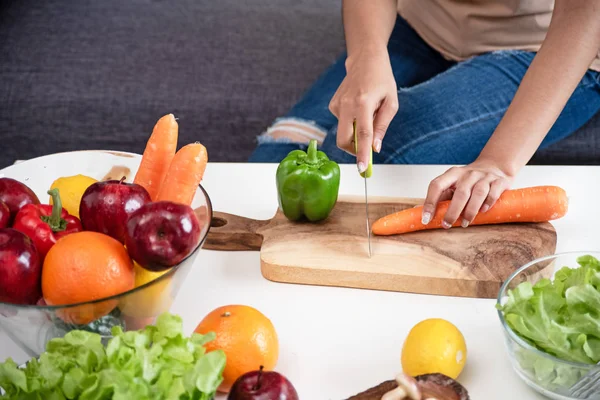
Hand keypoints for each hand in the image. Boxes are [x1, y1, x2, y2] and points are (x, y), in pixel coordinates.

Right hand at [328, 48, 397, 171]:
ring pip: (343, 132)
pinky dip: (351, 122)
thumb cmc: (382, 79)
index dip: (362, 154)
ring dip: (355, 132)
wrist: (365, 59)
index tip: (362, 169)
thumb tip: (375, 147)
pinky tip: (358, 108)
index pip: (362, 135)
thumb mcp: (391, 102)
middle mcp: (347, 104)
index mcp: (363, 103)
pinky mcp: (333, 104)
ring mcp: (337, 104)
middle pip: (344, 139)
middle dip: (354, 150)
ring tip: (367, 114)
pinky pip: (342, 123)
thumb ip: (382, 126)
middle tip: (366, 151)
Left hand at [422, 160, 514, 227]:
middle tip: (447, 225)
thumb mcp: (453, 184)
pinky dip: (488, 203)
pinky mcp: (499, 181)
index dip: (430, 202)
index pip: (437, 185)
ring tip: (464, 224)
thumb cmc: (469, 181)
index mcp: (452, 174)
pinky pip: (493, 192)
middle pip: (460, 193)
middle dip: (452, 211)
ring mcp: (484, 176)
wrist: (495, 166)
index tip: (426, 218)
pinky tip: (483, 211)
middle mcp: (468, 174)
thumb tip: (418, 212)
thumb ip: (440, 197)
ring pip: (477, 193)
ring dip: (470, 211)